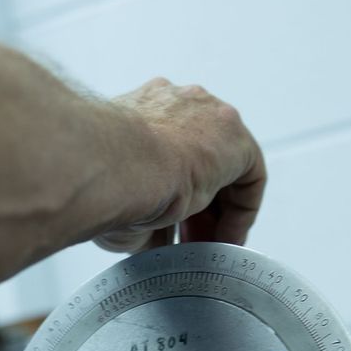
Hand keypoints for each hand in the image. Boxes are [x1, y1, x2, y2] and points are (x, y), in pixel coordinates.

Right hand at [96, 78, 266, 252]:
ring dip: (219, 211)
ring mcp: (208, 114)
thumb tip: (153, 242)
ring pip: (225, 167)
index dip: (171, 193)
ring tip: (210, 246)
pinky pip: (249, 177)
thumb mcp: (118, 199)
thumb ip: (141, 213)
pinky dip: (241, 212)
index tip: (166, 225)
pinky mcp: (235, 137)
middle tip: (189, 240)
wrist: (114, 167)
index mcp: (141, 109)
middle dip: (197, 205)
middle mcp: (177, 103)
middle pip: (200, 157)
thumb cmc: (102, 182)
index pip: (166, 149)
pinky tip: (225, 238)